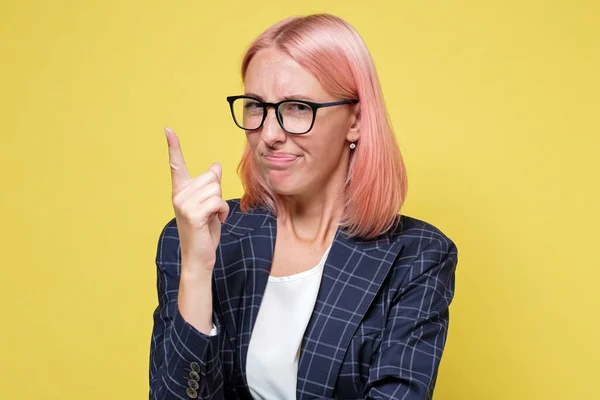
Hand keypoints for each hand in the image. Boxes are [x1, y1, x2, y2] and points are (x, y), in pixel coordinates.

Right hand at [165, 126, 228, 271]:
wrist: (199, 257)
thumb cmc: (205, 231)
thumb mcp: (210, 204)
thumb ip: (211, 185)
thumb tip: (215, 165)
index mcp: (181, 190)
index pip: (177, 164)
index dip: (173, 146)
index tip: (168, 129)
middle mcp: (178, 195)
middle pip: (211, 177)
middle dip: (218, 194)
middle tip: (211, 212)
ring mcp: (183, 204)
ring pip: (215, 189)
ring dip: (221, 204)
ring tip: (213, 217)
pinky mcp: (192, 214)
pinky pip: (217, 201)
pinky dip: (222, 211)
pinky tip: (216, 221)